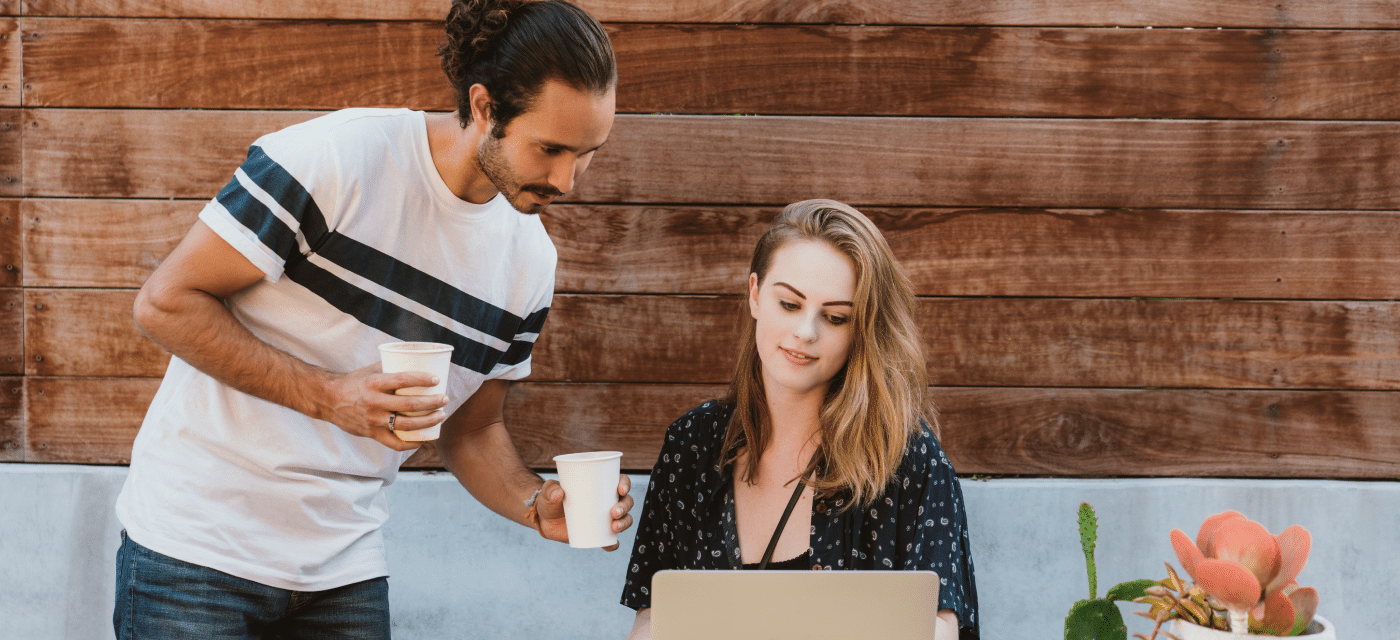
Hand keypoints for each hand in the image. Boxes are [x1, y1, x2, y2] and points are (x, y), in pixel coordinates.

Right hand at [318, 362, 449, 450]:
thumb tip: (416, 359)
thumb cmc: (354, 382)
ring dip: (428, 422)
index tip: (436, 379)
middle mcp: (374, 402)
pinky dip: (410, 443)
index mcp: (374, 383)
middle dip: (432, 403)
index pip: (402, 380)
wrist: (328, 400)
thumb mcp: (370, 371)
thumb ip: (391, 367)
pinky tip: (423, 439)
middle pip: (409, 405)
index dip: (422, 379)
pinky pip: (394, 443)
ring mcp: (373, 420)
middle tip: (444, 399)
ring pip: (406, 425)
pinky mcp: (371, 433)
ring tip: (440, 416)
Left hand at [533, 475, 634, 550]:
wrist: (544, 520)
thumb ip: (550, 490)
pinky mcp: (598, 534)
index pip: (619, 481)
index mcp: (600, 486)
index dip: (625, 483)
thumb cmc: (549, 500)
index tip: (621, 489)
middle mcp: (607, 501)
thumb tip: (558, 494)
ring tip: (614, 527)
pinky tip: (611, 545)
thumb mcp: (548, 492)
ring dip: (624, 523)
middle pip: (626, 501)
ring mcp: (604, 518)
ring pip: (624, 519)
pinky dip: (613, 544)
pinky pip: (611, 540)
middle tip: (613, 513)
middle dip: (625, 507)